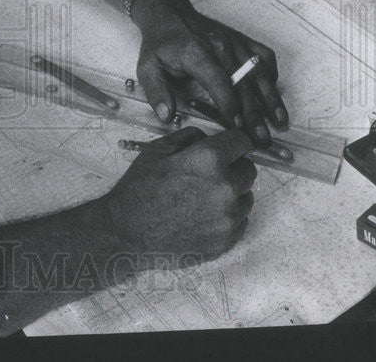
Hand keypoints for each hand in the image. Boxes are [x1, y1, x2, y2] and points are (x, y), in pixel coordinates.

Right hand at [103, 127, 256, 264]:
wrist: (126, 231)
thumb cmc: (139, 189)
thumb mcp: (158, 150)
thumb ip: (191, 137)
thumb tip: (211, 138)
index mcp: (209, 160)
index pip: (243, 141)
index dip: (232, 143)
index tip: (227, 148)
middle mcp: (225, 187)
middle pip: (249, 169)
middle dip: (233, 167)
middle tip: (208, 175)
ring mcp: (228, 217)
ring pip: (246, 197)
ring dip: (231, 194)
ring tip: (202, 198)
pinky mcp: (226, 240)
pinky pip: (239, 222)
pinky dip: (226, 217)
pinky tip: (202, 216)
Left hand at [130, 0, 286, 146]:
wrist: (169, 13)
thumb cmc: (159, 44)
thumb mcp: (147, 67)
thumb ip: (156, 92)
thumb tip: (166, 116)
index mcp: (196, 53)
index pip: (219, 81)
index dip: (229, 105)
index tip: (236, 127)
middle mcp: (220, 46)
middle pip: (243, 83)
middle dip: (254, 114)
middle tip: (261, 139)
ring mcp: (234, 42)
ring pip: (259, 73)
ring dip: (271, 99)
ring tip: (280, 122)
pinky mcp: (242, 40)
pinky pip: (264, 57)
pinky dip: (271, 76)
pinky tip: (273, 94)